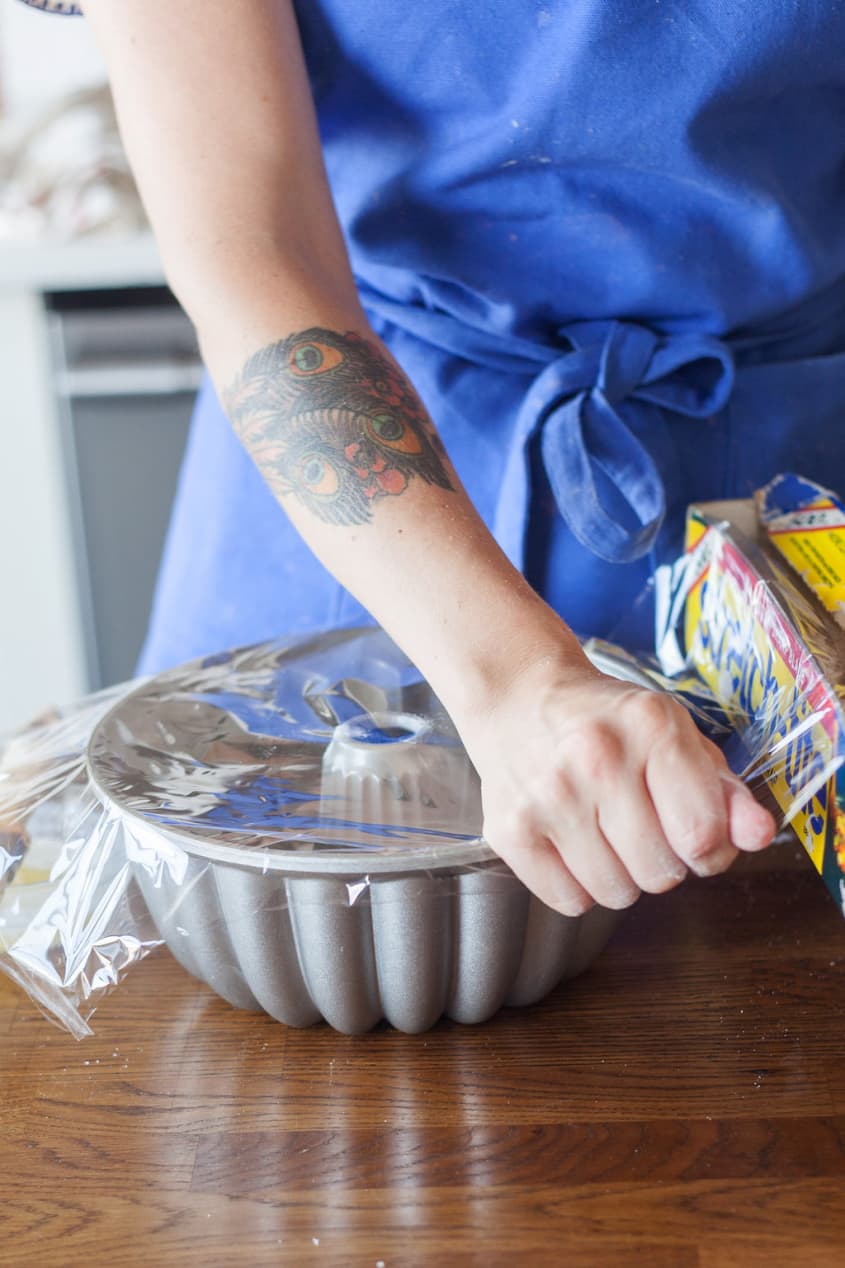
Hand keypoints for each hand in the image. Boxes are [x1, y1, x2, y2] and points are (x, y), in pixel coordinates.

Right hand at [456, 653, 776, 913]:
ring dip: (619, 875)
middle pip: (661, 874)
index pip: (703, 837)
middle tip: (640, 823)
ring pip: (616, 894)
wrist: (519, 695)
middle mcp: (598, 759)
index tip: (693, 830)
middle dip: (661, 860)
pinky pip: (570, 901)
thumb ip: (727, 790)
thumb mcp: (678, 736)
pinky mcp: (509, 827)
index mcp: (652, 728)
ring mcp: (549, 796)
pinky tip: (571, 841)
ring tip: (604, 831)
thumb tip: (760, 835)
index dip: (709, 849)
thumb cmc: (608, 721)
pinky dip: (577, 884)